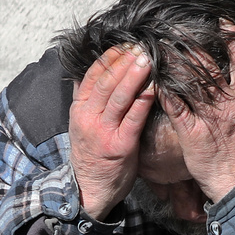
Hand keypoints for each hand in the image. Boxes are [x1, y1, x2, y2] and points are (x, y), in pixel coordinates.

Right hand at [69, 45, 155, 219]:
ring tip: (147, 58)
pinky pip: (134, 117)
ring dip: (134, 74)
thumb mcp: (81, 124)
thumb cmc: (92, 155)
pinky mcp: (121, 145)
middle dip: (123, 60)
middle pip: (106, 81)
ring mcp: (104, 131)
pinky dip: (144, 100)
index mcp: (79, 109)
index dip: (109, 57)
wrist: (90, 189)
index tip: (124, 44)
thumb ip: (86, 100)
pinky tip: (155, 87)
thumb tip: (86, 74)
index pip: (92, 75)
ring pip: (119, 96)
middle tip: (140, 45)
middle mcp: (89, 117)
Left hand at [160, 30, 234, 202]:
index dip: (234, 38)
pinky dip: (163, 91)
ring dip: (174, 63)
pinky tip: (153, 78)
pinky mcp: (191, 133)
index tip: (223, 23)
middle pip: (209, 66)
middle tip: (179, 29)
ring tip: (161, 46)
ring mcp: (208, 118)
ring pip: (190, 82)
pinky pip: (174, 107)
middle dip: (194, 44)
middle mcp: (228, 104)